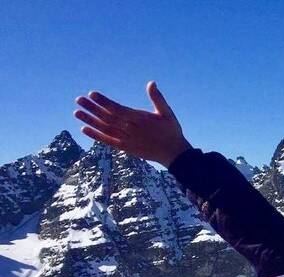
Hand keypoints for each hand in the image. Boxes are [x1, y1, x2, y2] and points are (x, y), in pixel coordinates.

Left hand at [74, 82, 190, 166]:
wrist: (174, 154)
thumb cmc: (172, 131)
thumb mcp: (167, 113)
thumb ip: (158, 98)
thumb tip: (151, 83)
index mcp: (141, 119)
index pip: (118, 109)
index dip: (104, 102)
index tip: (92, 94)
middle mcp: (131, 130)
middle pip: (108, 118)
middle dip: (93, 108)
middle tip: (79, 100)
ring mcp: (127, 140)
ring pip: (105, 129)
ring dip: (90, 121)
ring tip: (77, 112)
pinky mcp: (126, 148)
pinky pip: (108, 141)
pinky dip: (96, 136)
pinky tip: (84, 129)